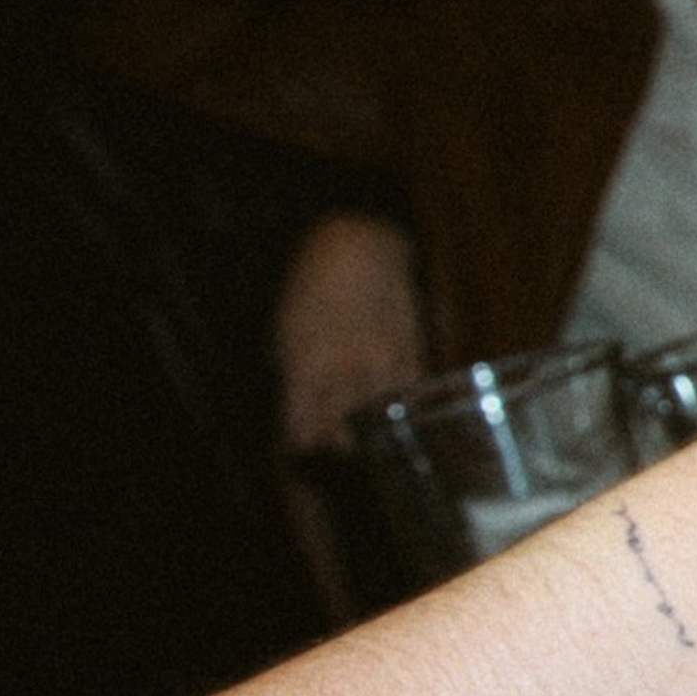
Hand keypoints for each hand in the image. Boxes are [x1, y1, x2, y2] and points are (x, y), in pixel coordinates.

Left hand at [274, 212, 425, 453]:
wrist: (357, 246)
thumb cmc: (311, 284)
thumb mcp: (285, 327)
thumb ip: (293, 369)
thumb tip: (300, 402)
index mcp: (306, 366)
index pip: (303, 426)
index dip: (303, 441)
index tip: (304, 446)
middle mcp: (345, 370)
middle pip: (344, 430)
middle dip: (337, 444)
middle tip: (337, 449)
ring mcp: (381, 361)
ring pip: (380, 416)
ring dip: (371, 430)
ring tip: (367, 436)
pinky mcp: (410, 349)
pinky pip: (407, 392)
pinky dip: (400, 406)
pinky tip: (397, 411)